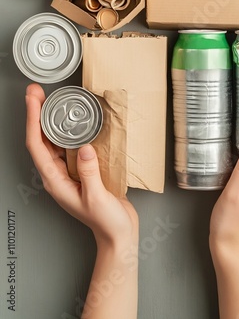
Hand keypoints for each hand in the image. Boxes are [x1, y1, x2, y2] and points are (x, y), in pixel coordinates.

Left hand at [25, 83, 138, 250]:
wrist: (118, 234)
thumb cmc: (106, 222)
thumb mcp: (96, 198)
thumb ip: (89, 173)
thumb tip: (84, 148)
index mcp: (55, 181)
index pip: (37, 145)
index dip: (32, 120)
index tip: (33, 100)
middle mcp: (58, 175)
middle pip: (41, 139)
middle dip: (36, 114)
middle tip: (37, 92)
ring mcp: (68, 172)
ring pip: (53, 141)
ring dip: (49, 120)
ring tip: (50, 100)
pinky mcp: (81, 170)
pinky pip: (69, 146)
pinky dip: (66, 130)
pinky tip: (72, 121)